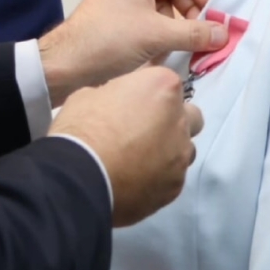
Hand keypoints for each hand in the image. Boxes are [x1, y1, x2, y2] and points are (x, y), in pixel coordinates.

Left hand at [38, 0, 219, 104]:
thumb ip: (196, 33)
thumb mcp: (159, 34)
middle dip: (192, 8)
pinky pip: (149, 21)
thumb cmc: (108, 39)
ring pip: (162, 6)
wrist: (67, 64)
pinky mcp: (118, 23)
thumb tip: (223, 33)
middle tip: (204, 33)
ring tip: (188, 47)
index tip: (211, 9)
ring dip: (179, 24)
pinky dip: (162, 34)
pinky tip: (166, 55)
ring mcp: (123, 2)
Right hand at [50, 66, 202, 226]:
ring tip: (139, 156)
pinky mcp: (175, 187)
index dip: (148, 90)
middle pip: (189, 114)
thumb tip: (118, 104)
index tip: (131, 99)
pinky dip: (158, 174)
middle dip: (172, 118)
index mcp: (162, 87)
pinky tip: (134, 177)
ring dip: (168, 148)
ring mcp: (180, 157)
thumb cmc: (83, 127)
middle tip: (143, 125)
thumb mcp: (91, 93)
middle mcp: (180, 121)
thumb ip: (116, 94)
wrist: (80, 177)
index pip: (167, 81)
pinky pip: (172, 176)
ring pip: (184, 148)